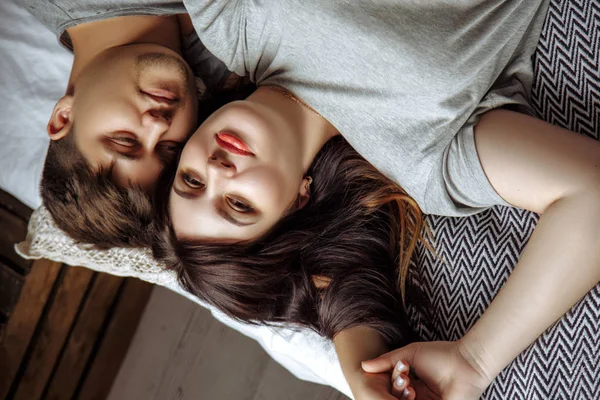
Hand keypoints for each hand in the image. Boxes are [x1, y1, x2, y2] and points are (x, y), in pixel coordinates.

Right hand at [361, 341, 491, 399]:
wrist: (466, 361)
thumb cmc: (441, 355)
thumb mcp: (408, 356)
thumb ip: (386, 361)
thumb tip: (363, 366)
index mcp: (414, 386)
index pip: (394, 390)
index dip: (393, 381)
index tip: (401, 370)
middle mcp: (420, 398)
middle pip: (397, 398)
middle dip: (398, 388)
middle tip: (407, 377)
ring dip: (404, 395)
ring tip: (412, 384)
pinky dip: (407, 399)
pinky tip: (412, 390)